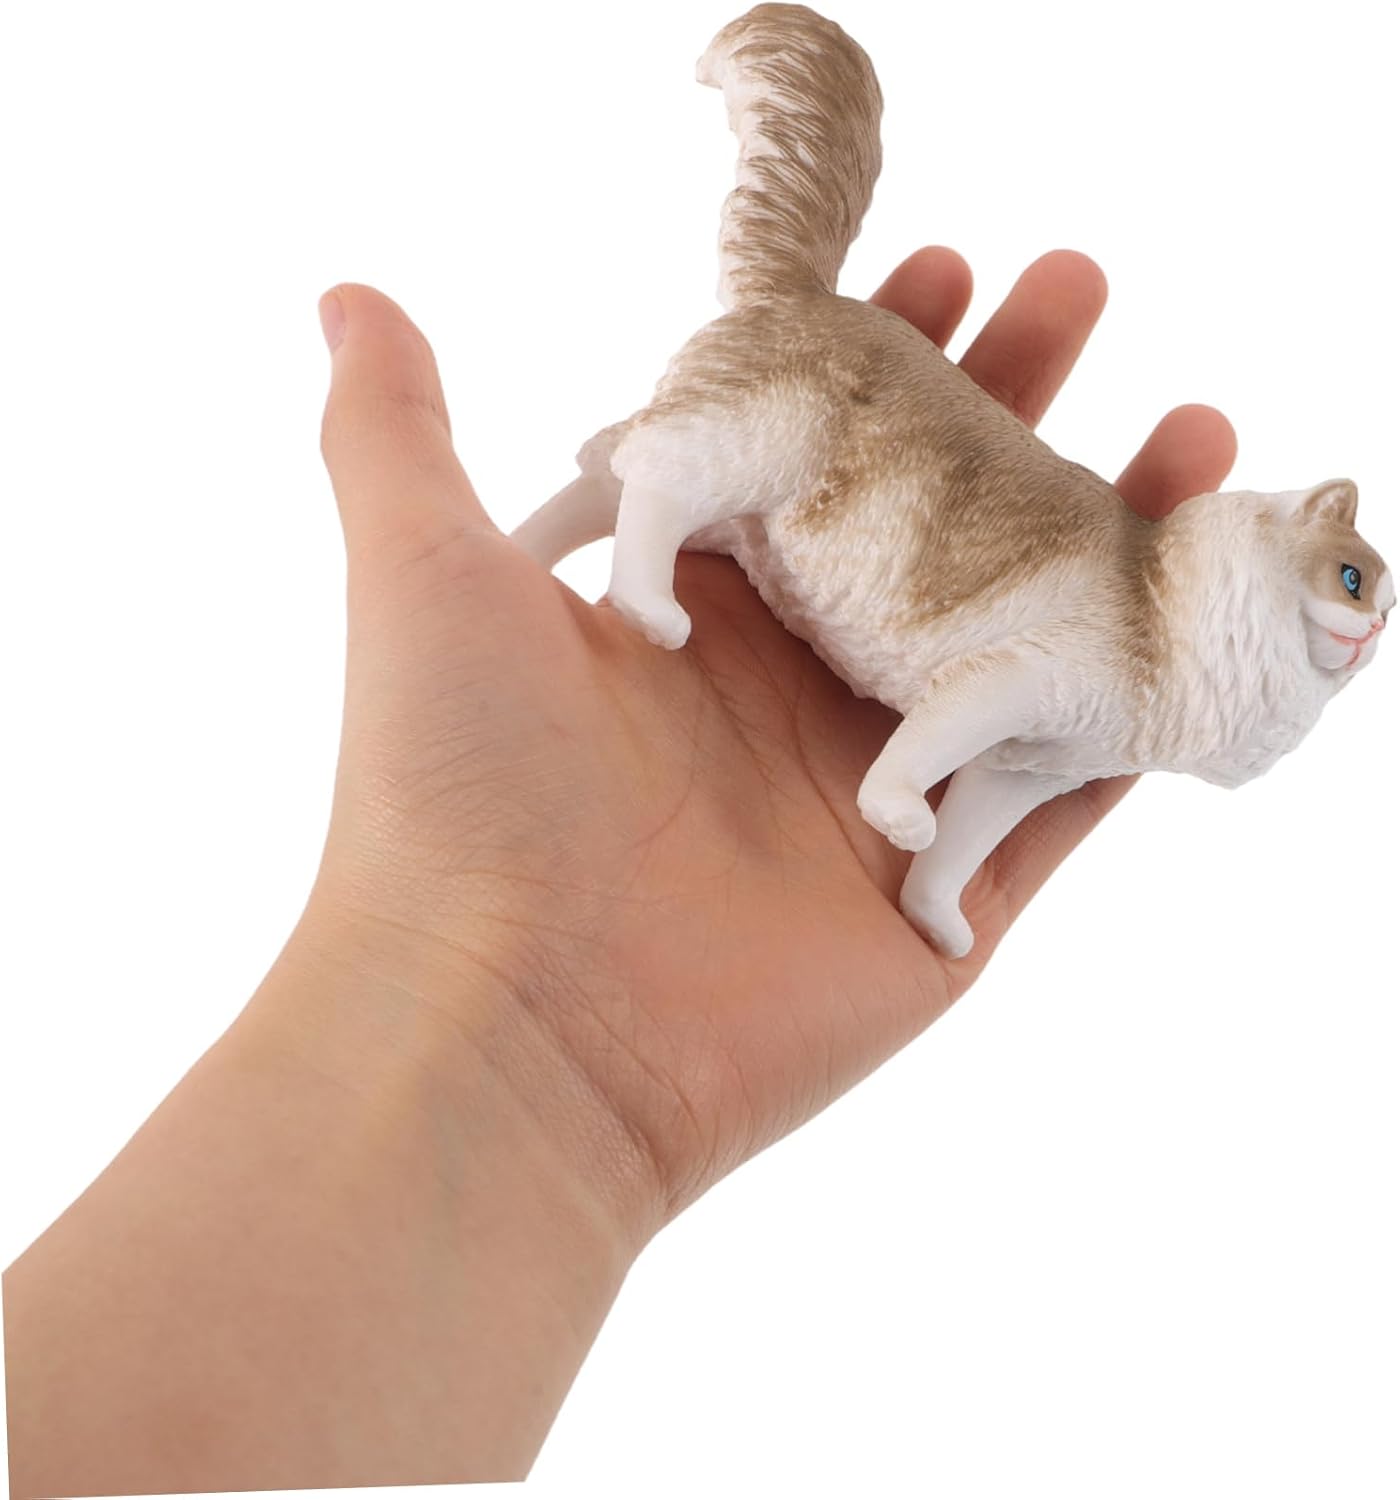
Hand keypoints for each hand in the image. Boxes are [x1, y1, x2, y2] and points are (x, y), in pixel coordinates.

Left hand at [303, 247, 1236, 1240]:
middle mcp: (790, 688)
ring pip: (1022, 636)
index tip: (938, 269)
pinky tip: (1204, 599)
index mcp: (694, 609)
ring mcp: (875, 786)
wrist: (509, 1029)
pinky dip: (1139, 703)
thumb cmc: (454, 789)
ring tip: (1193, 427)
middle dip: (1009, 406)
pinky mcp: (942, 887)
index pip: (813, 456)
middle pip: (931, 523)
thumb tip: (351, 296)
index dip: (876, 360)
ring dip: (1110, 532)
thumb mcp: (423, 572)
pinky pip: (1070, 784)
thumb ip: (396, 430)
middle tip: (1075, 297)